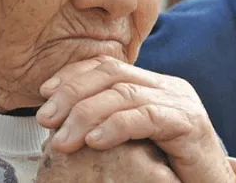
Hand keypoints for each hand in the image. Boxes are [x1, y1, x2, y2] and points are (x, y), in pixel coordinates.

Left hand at [36, 57, 235, 182]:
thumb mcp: (134, 141)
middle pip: (113, 74)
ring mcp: (181, 102)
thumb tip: (62, 125)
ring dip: (87, 114)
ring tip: (64, 140)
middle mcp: (168, 87)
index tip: (45, 95)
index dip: (73, 75)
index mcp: (154, 86)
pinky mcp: (190, 123)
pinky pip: (148, 116)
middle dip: (73, 92)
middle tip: (46, 119)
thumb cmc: (169, 170)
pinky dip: (117, 126)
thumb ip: (109, 124)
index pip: (108, 66)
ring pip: (126, 94)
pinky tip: (95, 141)